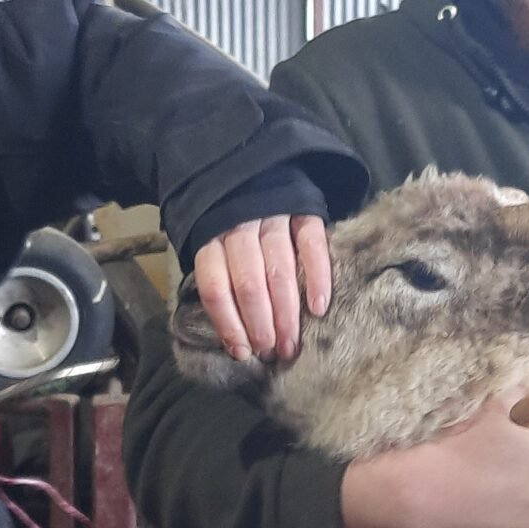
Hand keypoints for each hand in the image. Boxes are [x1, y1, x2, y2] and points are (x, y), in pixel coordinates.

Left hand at [193, 214, 329, 361]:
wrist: (256, 173)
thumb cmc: (232, 227)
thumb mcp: (214, 248)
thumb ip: (221, 283)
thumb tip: (232, 340)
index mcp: (210, 238)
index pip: (215, 286)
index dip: (228, 323)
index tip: (242, 352)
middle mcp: (238, 225)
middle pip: (247, 283)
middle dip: (259, 325)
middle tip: (271, 352)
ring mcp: (273, 216)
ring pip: (278, 270)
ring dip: (285, 313)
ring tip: (290, 344)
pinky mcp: (304, 210)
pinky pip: (311, 245)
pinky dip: (316, 277)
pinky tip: (318, 308)